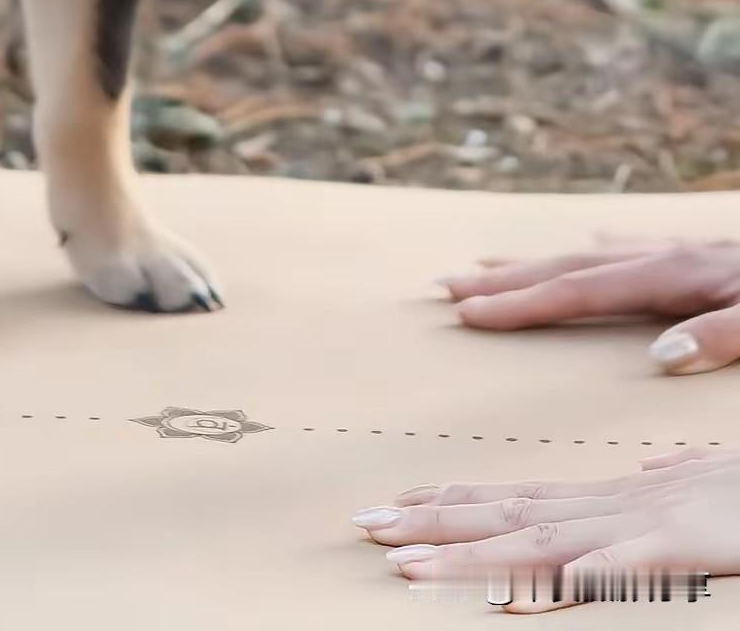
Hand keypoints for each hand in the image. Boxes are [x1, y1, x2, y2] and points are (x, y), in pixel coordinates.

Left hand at [353, 449, 739, 612]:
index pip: (519, 497)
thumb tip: (643, 469)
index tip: (398, 503)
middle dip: (433, 524)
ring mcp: (641, 524)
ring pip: (538, 544)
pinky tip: (514, 598)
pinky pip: (613, 572)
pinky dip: (560, 580)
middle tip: (362, 527)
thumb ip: (669, 479)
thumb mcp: (706, 482)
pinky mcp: (679, 545)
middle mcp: (613, 506)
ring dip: (467, 558)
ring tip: (405, 570)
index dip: (457, 500)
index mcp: (617, 497)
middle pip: (508, 516)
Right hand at [439, 239, 739, 373]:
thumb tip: (657, 356)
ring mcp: (676, 251)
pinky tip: (582, 250)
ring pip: (587, 258)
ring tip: (483, 269)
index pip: (580, 293)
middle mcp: (664, 257)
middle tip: (442, 288)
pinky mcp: (696, 255)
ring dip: (533, 266)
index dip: (520, 305)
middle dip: (503, 282)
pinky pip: (625, 253)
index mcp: (673, 275)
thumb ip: (720, 334)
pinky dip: (590, 256)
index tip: (466, 312)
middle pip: (567, 269)